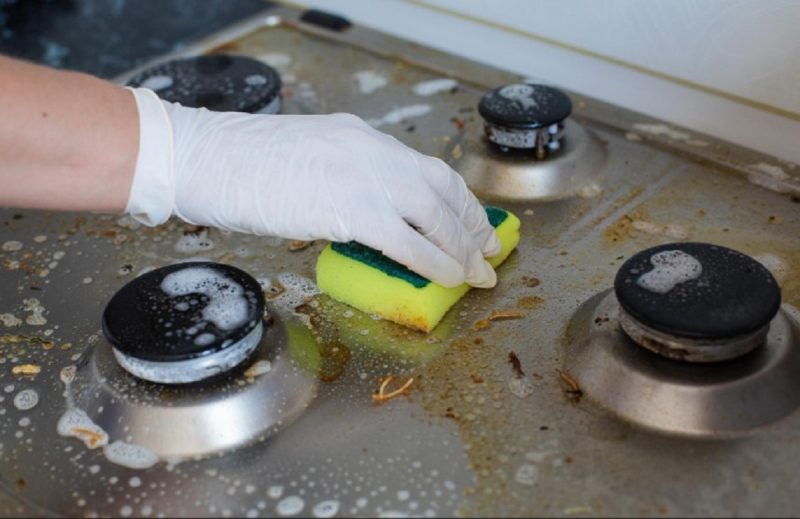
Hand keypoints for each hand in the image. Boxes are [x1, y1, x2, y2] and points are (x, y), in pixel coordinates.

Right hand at [125, 88, 500, 287]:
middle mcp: (372, 150)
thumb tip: (366, 215)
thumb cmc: (241, 164)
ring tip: (475, 274)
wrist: (205, 158)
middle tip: (488, 252)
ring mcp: (363, 176)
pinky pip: (406, 241)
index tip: (472, 223)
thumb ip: (343, 178)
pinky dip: (433, 262)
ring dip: (460, 247)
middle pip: (441, 188)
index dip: (458, 200)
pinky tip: (447, 279)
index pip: (426, 168)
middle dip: (472, 224)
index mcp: (361, 138)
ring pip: (434, 214)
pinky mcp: (350, 208)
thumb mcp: (307, 159)